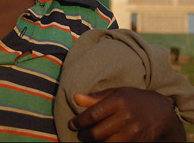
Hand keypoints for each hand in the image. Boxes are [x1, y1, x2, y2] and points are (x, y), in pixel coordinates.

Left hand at [70, 87, 185, 141]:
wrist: (160, 112)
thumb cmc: (132, 99)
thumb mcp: (115, 93)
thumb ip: (95, 97)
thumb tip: (75, 97)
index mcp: (119, 101)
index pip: (93, 115)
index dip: (79, 121)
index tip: (72, 124)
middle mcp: (126, 117)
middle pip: (98, 132)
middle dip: (85, 134)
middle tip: (80, 133)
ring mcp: (134, 132)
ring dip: (94, 142)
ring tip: (90, 138)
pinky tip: (103, 141)